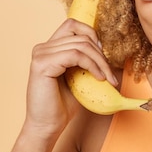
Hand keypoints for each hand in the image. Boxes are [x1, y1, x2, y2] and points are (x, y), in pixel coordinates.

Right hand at [25, 18, 117, 136]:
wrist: (48, 126)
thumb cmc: (62, 105)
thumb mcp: (79, 77)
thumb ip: (86, 60)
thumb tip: (107, 50)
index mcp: (49, 48)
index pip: (72, 25)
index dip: (91, 35)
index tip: (102, 56)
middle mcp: (42, 48)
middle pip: (81, 36)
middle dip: (101, 55)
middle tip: (111, 75)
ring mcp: (40, 54)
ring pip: (81, 45)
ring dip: (100, 62)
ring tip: (107, 78)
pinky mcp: (42, 64)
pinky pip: (75, 55)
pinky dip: (92, 65)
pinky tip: (99, 78)